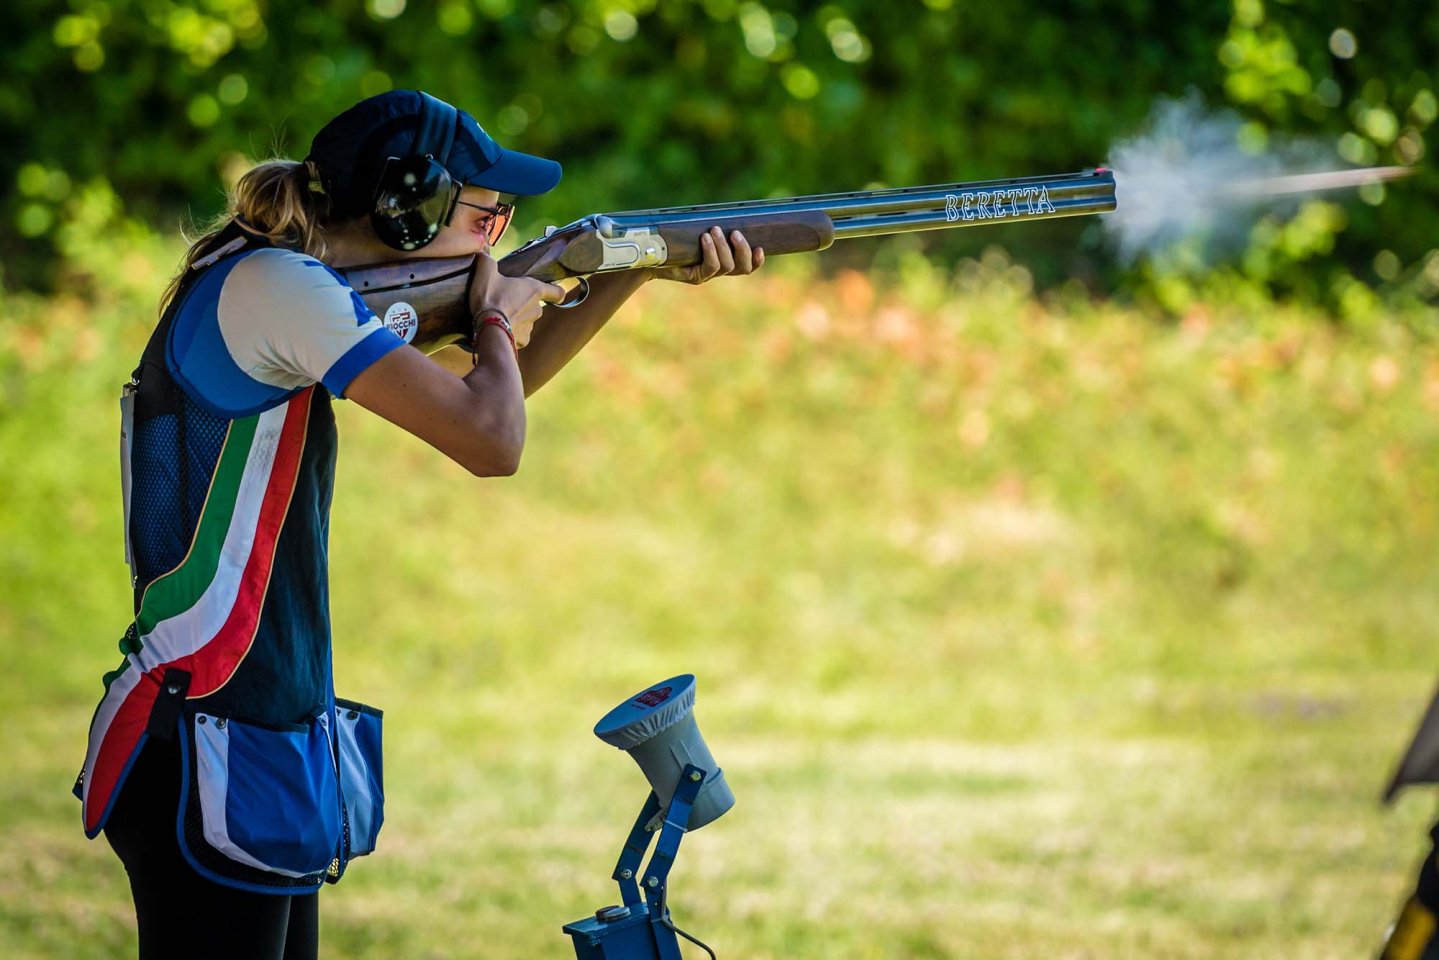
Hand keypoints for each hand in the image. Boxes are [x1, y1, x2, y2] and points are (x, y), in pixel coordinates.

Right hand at [467, 254, 564, 347]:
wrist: (488, 329)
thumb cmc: (490, 298)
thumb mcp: (485, 272)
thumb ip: (486, 259)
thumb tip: (482, 250)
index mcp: (534, 290)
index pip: (556, 291)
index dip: (555, 292)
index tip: (554, 293)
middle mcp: (537, 309)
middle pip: (535, 305)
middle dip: (523, 304)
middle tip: (505, 301)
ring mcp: (531, 326)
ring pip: (527, 320)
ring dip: (516, 317)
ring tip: (499, 315)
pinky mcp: (523, 340)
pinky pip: (519, 335)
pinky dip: (511, 332)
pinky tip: (498, 328)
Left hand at [647, 226, 764, 284]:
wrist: (648, 254)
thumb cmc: (672, 238)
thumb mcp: (694, 228)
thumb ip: (709, 224)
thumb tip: (724, 208)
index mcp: (723, 260)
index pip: (746, 266)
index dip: (756, 261)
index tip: (760, 247)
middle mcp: (717, 270)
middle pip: (742, 268)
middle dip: (742, 250)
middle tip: (735, 233)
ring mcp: (706, 275)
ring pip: (727, 267)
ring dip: (724, 247)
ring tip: (714, 230)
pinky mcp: (694, 277)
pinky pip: (710, 267)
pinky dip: (711, 251)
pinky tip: (705, 238)